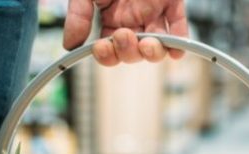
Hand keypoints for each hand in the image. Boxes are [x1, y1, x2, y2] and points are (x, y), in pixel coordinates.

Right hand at [63, 0, 188, 65]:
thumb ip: (79, 15)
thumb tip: (69, 45)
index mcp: (110, 19)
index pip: (108, 48)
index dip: (106, 54)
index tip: (101, 47)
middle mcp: (132, 21)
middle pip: (132, 52)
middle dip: (127, 51)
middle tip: (124, 34)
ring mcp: (153, 14)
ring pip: (156, 46)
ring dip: (152, 53)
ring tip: (147, 44)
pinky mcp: (172, 4)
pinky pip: (179, 29)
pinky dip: (179, 41)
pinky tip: (175, 50)